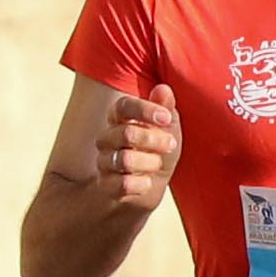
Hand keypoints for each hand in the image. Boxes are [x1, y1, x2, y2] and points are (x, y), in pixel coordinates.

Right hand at [93, 86, 179, 213]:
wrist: (147, 187)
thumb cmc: (158, 152)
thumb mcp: (167, 130)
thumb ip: (165, 109)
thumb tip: (163, 88)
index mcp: (120, 120)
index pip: (123, 106)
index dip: (144, 110)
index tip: (166, 117)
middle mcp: (107, 138)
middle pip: (126, 133)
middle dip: (155, 140)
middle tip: (170, 145)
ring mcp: (105, 162)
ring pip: (124, 160)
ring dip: (150, 163)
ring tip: (157, 164)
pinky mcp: (106, 185)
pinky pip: (122, 184)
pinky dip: (141, 184)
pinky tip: (147, 182)